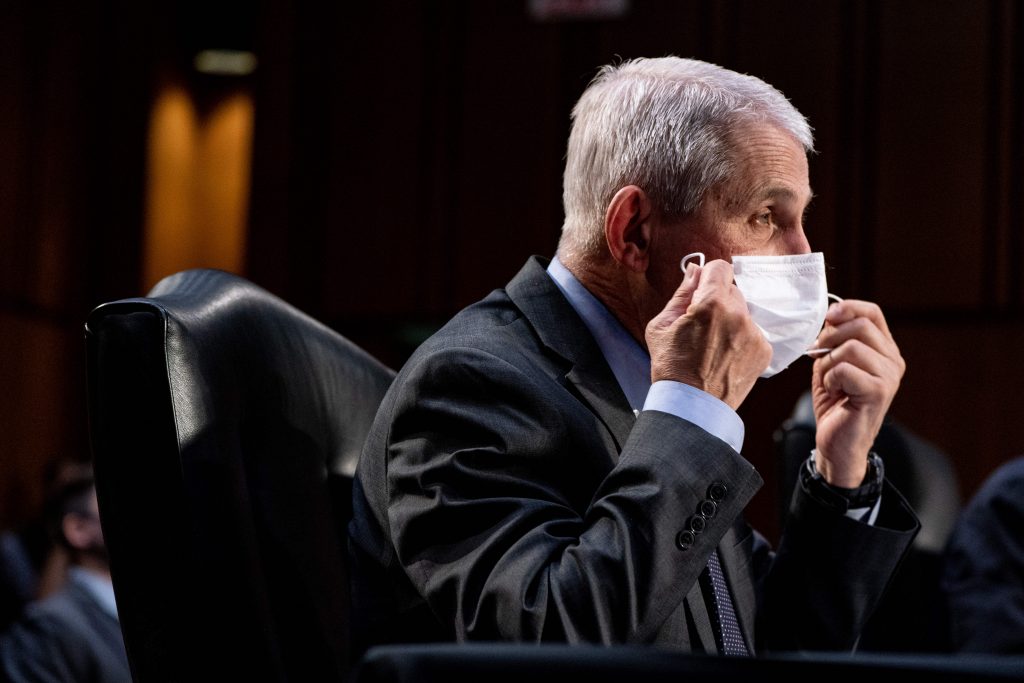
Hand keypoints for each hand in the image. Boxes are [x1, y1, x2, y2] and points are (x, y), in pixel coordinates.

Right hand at [645, 259, 770, 408]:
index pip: (720, 267)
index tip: (701, 289)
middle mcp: (738, 315)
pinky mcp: (764, 350)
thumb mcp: (662, 326)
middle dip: (717, 300)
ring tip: (713, 344)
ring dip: (730, 319)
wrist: (692, 406)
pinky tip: (724, 354)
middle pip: (732, 289)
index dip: (707, 275)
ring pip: (743, 311)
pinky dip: (740, 338)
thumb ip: (681, 294)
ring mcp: (754, 333)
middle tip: (701, 324)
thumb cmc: (672, 367)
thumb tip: (694, 270)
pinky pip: (752, 331)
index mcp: (711, 304)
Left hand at [810, 299, 904, 486]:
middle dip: (830, 339)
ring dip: (828, 363)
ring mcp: (890, 376)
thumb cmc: (835, 403)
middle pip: (860, 326)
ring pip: (850, 347)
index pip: (872, 313)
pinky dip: (830, 378)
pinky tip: (835, 392)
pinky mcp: (879, 391)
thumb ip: (833, 340)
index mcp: (884, 350)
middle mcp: (893, 361)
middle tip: (819, 358)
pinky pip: (844, 369)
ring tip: (831, 381)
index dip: (848, 308)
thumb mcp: (830, 363)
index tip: (827, 317)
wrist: (837, 442)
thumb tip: (829, 319)